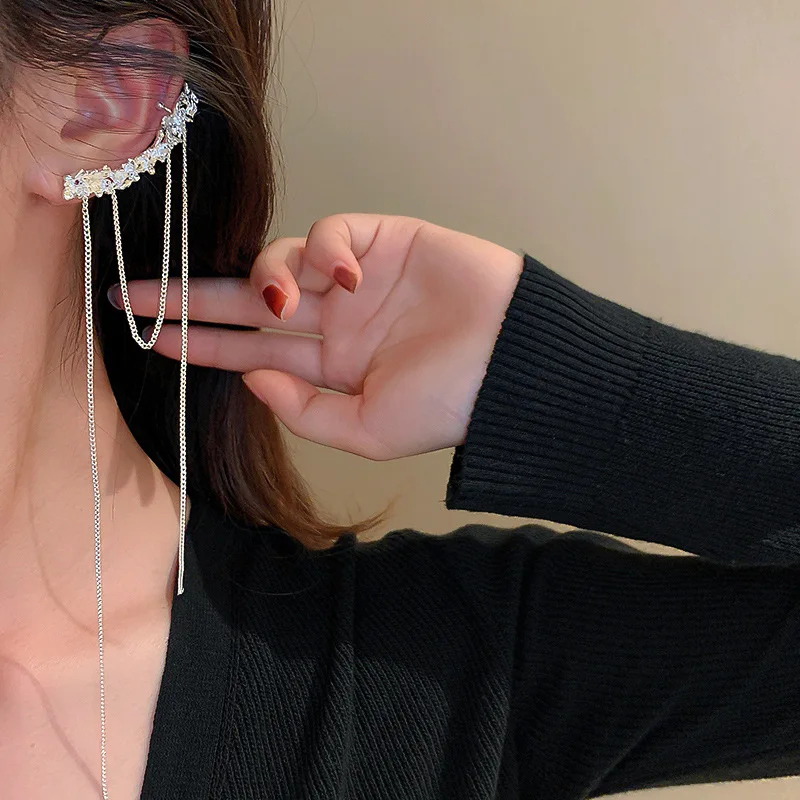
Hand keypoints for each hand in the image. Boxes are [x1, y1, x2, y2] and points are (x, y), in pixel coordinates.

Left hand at [115, 214, 522, 459]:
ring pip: (283, 259)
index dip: (201, 342)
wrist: (514, 362)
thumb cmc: (449, 404)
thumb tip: (254, 378)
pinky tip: (344, 275)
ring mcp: (358, 279)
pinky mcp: (385, 239)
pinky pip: (332, 233)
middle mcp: (337, 321)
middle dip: (193, 296)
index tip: (149, 334)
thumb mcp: (369, 431)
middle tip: (135, 292)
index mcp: (332, 367)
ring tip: (280, 296)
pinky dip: (325, 249)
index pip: (251, 351)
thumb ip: (306, 411)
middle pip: (249, 302)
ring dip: (267, 273)